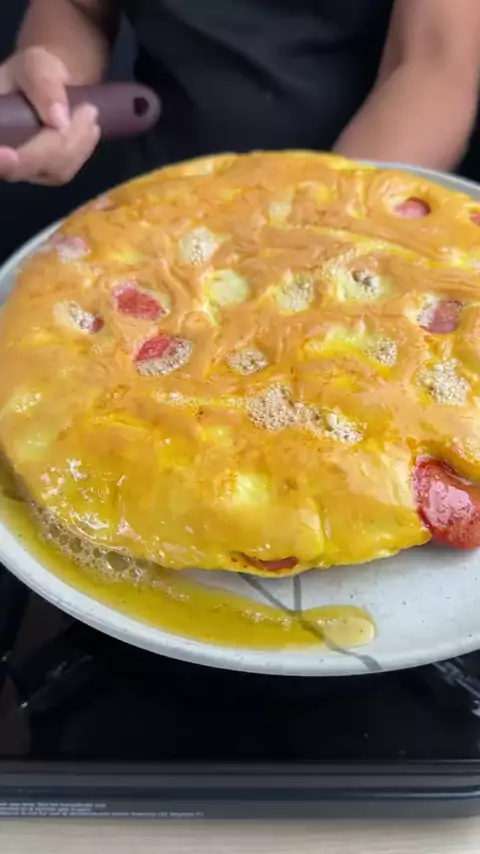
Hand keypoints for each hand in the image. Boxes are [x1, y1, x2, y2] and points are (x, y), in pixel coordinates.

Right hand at [0, 47, 100, 184]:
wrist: (53, 82)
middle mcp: (3, 155)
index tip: (11, 155)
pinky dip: (83, 150)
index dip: (0, 162)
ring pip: (53, 172)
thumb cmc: (36, 71)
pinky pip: (66, 171)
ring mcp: (24, 169)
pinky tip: (92, 128)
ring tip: (89, 111)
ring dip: (77, 145)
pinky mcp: (46, 174)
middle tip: (87, 109)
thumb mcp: (37, 66)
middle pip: (28, 167)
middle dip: (60, 142)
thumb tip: (60, 122)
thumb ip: (44, 86)